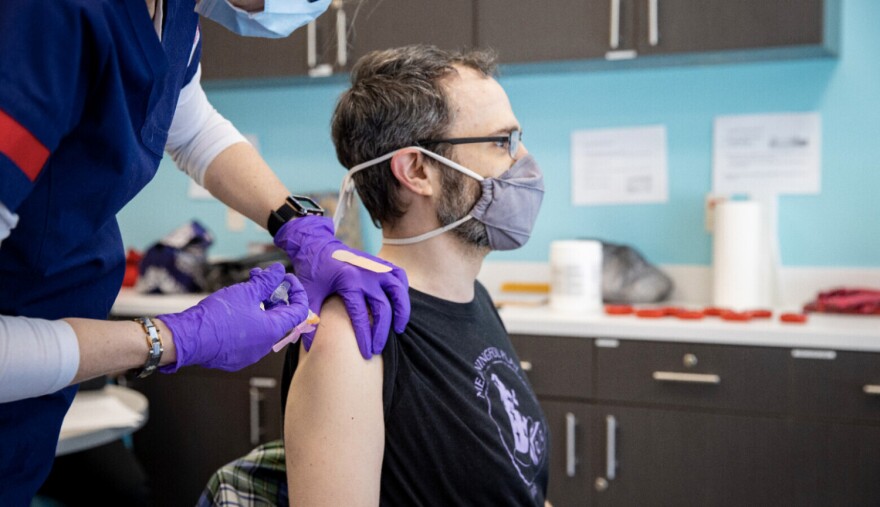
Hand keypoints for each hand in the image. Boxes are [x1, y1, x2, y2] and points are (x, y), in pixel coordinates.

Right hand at [157, 263, 307, 371]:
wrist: (188, 338)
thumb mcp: (245, 292)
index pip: (298, 311)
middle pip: (280, 316)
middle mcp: (265, 345)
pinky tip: (235, 307)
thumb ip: (266, 281)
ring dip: (259, 305)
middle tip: (262, 279)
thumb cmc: (216, 317)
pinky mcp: (236, 357)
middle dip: (273, 294)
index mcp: (272, 330)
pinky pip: (249, 336)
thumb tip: (278, 271)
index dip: (296, 291)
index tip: (285, 279)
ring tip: (245, 289)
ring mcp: (250, 353)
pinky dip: (248, 319)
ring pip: (263, 325)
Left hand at [274, 216, 409, 357]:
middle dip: (382, 331)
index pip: (361, 315)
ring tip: (399, 329)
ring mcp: (376, 266)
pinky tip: (400, 304)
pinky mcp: (380, 263)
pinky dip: (403, 290)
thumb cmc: (312, 270)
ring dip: (402, 311)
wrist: (316, 244)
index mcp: (348, 281)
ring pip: (398, 290)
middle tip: (378, 348)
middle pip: (383, 307)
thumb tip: (311, 347)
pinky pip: (399, 276)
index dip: (365, 336)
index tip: (366, 353)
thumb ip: (311, 318)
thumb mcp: (308, 293)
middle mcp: (366, 273)